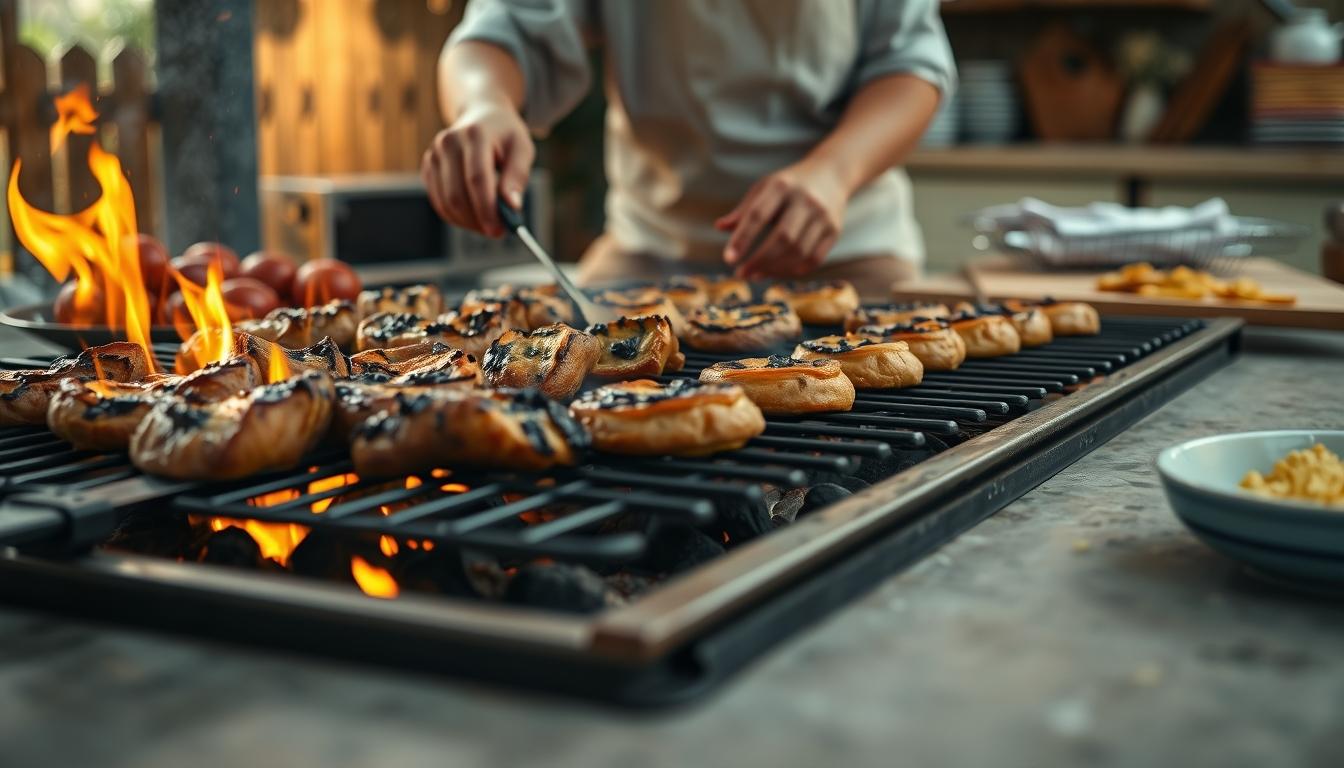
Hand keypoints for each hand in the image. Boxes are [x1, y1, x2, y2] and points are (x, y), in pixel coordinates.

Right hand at [421, 98, 533, 237]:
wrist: (481, 115)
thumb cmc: (505, 134)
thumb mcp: (522, 149)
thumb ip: (517, 176)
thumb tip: (511, 206)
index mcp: (473, 134)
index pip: (477, 179)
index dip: (487, 209)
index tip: (499, 230)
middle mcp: (448, 142)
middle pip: (457, 195)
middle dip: (478, 220)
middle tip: (498, 231)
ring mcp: (434, 155)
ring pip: (446, 203)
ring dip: (468, 222)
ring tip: (488, 223)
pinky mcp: (428, 168)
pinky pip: (439, 202)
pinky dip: (457, 217)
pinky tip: (474, 216)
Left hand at [716, 161, 848, 278]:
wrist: (831, 174)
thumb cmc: (789, 184)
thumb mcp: (764, 188)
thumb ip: (744, 210)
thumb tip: (719, 227)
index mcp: (782, 186)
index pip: (759, 215)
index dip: (743, 239)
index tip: (729, 259)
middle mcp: (805, 200)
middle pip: (783, 238)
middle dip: (759, 260)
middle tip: (741, 273)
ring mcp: (823, 216)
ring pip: (799, 252)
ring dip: (774, 269)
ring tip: (756, 274)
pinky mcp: (834, 230)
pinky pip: (814, 259)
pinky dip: (793, 271)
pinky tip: (776, 272)